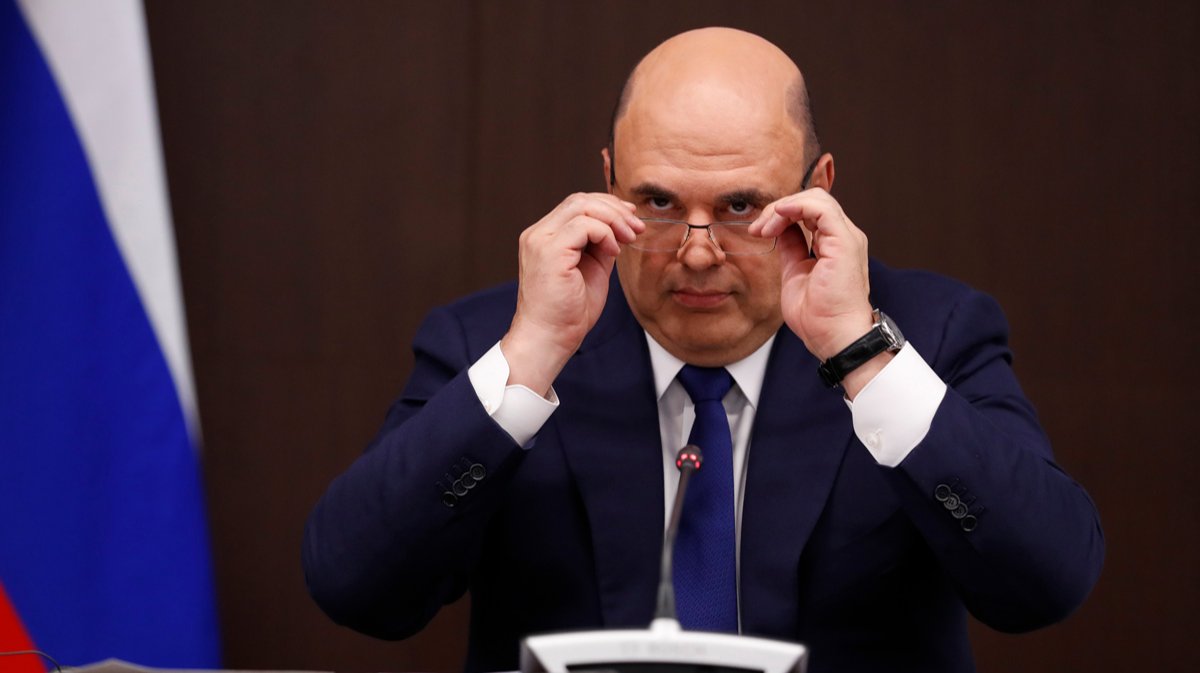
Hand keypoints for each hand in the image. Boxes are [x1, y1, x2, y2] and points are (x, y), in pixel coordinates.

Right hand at [501, 193, 642, 394]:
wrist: (550, 339)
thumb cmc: (568, 313)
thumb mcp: (591, 270)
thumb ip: (600, 246)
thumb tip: (620, 227)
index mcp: (544, 238)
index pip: (576, 205)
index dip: (607, 206)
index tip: (631, 219)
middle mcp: (537, 235)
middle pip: (579, 200)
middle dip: (614, 209)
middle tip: (637, 227)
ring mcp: (540, 241)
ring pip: (581, 207)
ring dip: (613, 219)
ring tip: (630, 238)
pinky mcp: (549, 252)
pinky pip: (583, 226)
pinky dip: (605, 233)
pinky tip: (614, 252)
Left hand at [750, 188, 878, 382]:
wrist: (834, 337)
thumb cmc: (818, 317)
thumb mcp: (795, 273)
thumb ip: (792, 248)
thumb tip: (780, 230)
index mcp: (835, 244)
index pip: (810, 212)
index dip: (781, 215)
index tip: (759, 232)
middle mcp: (844, 237)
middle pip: (812, 201)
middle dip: (779, 209)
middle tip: (758, 229)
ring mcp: (846, 238)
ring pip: (816, 198)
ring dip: (783, 208)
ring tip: (765, 228)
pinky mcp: (844, 242)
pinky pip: (821, 207)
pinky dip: (795, 206)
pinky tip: (778, 218)